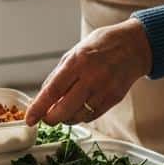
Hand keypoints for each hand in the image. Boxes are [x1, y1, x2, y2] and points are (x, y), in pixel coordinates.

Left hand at [25, 18, 152, 125]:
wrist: (134, 46)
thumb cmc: (102, 45)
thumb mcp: (75, 52)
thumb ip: (59, 74)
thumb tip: (44, 95)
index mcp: (77, 62)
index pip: (52, 90)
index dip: (38, 107)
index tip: (29, 118)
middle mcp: (91, 77)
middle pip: (64, 109)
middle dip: (50, 118)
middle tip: (45, 118)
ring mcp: (104, 89)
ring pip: (78, 116)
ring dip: (66, 118)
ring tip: (62, 112)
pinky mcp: (114, 98)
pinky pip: (92, 116)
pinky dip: (81, 117)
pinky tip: (77, 110)